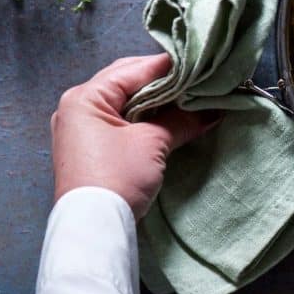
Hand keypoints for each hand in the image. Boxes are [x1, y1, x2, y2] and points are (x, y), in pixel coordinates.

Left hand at [51, 55, 218, 218]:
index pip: (135, 69)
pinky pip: (121, 119)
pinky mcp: (90, 146)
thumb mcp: (154, 142)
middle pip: (127, 81)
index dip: (171, 66)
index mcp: (85, 96)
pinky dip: (145, 116)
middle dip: (164, 81)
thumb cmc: (118, 177)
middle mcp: (78, 106)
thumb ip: (183, 119)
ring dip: (156, 99)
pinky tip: (170, 117)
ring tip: (189, 98)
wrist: (94, 228)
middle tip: (197, 82)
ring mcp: (81, 127)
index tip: (202, 65)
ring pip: (125, 100)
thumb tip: (214, 110)